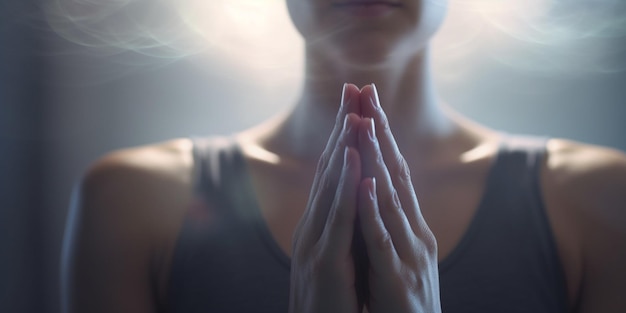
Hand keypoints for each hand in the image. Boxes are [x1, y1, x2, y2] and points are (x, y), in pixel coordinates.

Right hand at [288, 83, 362, 312]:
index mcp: (321, 225)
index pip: (335, 171)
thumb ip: (342, 228)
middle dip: (344, 126)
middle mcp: (314, 226)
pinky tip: (352, 159)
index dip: (346, 135)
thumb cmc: (331, 302)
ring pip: (332, 186)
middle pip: (331, 168)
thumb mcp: (337, 258)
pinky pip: (338, 219)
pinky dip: (345, 186)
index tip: (358, 103)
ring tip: (355, 111)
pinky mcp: (324, 263)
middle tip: (354, 88)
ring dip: (343, 146)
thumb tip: (355, 199)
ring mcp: (316, 242)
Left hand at [357, 84, 441, 312]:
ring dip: (376, 159)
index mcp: (411, 227)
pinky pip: (382, 240)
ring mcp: (408, 255)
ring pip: (390, 199)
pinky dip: (374, 210)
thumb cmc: (401, 302)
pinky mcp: (397, 279)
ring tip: (364, 123)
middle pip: (395, 174)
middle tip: (367, 92)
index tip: (366, 102)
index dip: (381, 136)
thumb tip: (372, 190)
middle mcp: (414, 233)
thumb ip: (387, 225)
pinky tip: (365, 183)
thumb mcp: (395, 255)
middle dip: (380, 132)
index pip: (394, 172)